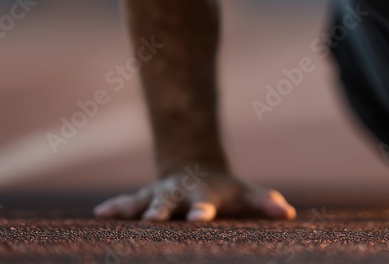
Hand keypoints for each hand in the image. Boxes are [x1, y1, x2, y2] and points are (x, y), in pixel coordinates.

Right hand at [93, 164, 296, 221]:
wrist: (196, 168)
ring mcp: (159, 195)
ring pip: (144, 201)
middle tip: (156, 219)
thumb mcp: (247, 194)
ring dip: (134, 209)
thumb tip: (288, 213)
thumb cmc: (227, 190)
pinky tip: (100, 214)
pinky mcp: (143, 199)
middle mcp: (180, 194)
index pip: (205, 204)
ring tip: (117, 215)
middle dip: (163, 210)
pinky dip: (115, 207)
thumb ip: (266, 203)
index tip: (200, 218)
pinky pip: (127, 202)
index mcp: (206, 195)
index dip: (203, 211)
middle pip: (171, 203)